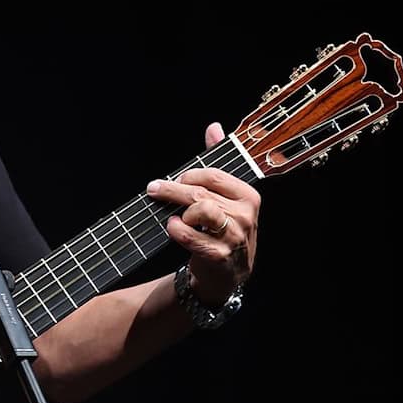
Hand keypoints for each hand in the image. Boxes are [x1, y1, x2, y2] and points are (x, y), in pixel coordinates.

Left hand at [145, 122, 259, 304]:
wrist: (224, 275)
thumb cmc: (221, 231)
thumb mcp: (225, 198)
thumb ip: (217, 163)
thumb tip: (214, 128)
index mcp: (248, 196)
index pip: (213, 175)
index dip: (188, 175)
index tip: (174, 179)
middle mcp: (246, 215)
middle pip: (201, 192)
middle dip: (172, 190)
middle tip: (154, 189)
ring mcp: (235, 236)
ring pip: (199, 210)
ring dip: (179, 212)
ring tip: (174, 217)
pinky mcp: (220, 255)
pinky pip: (192, 236)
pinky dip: (177, 231)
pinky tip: (173, 229)